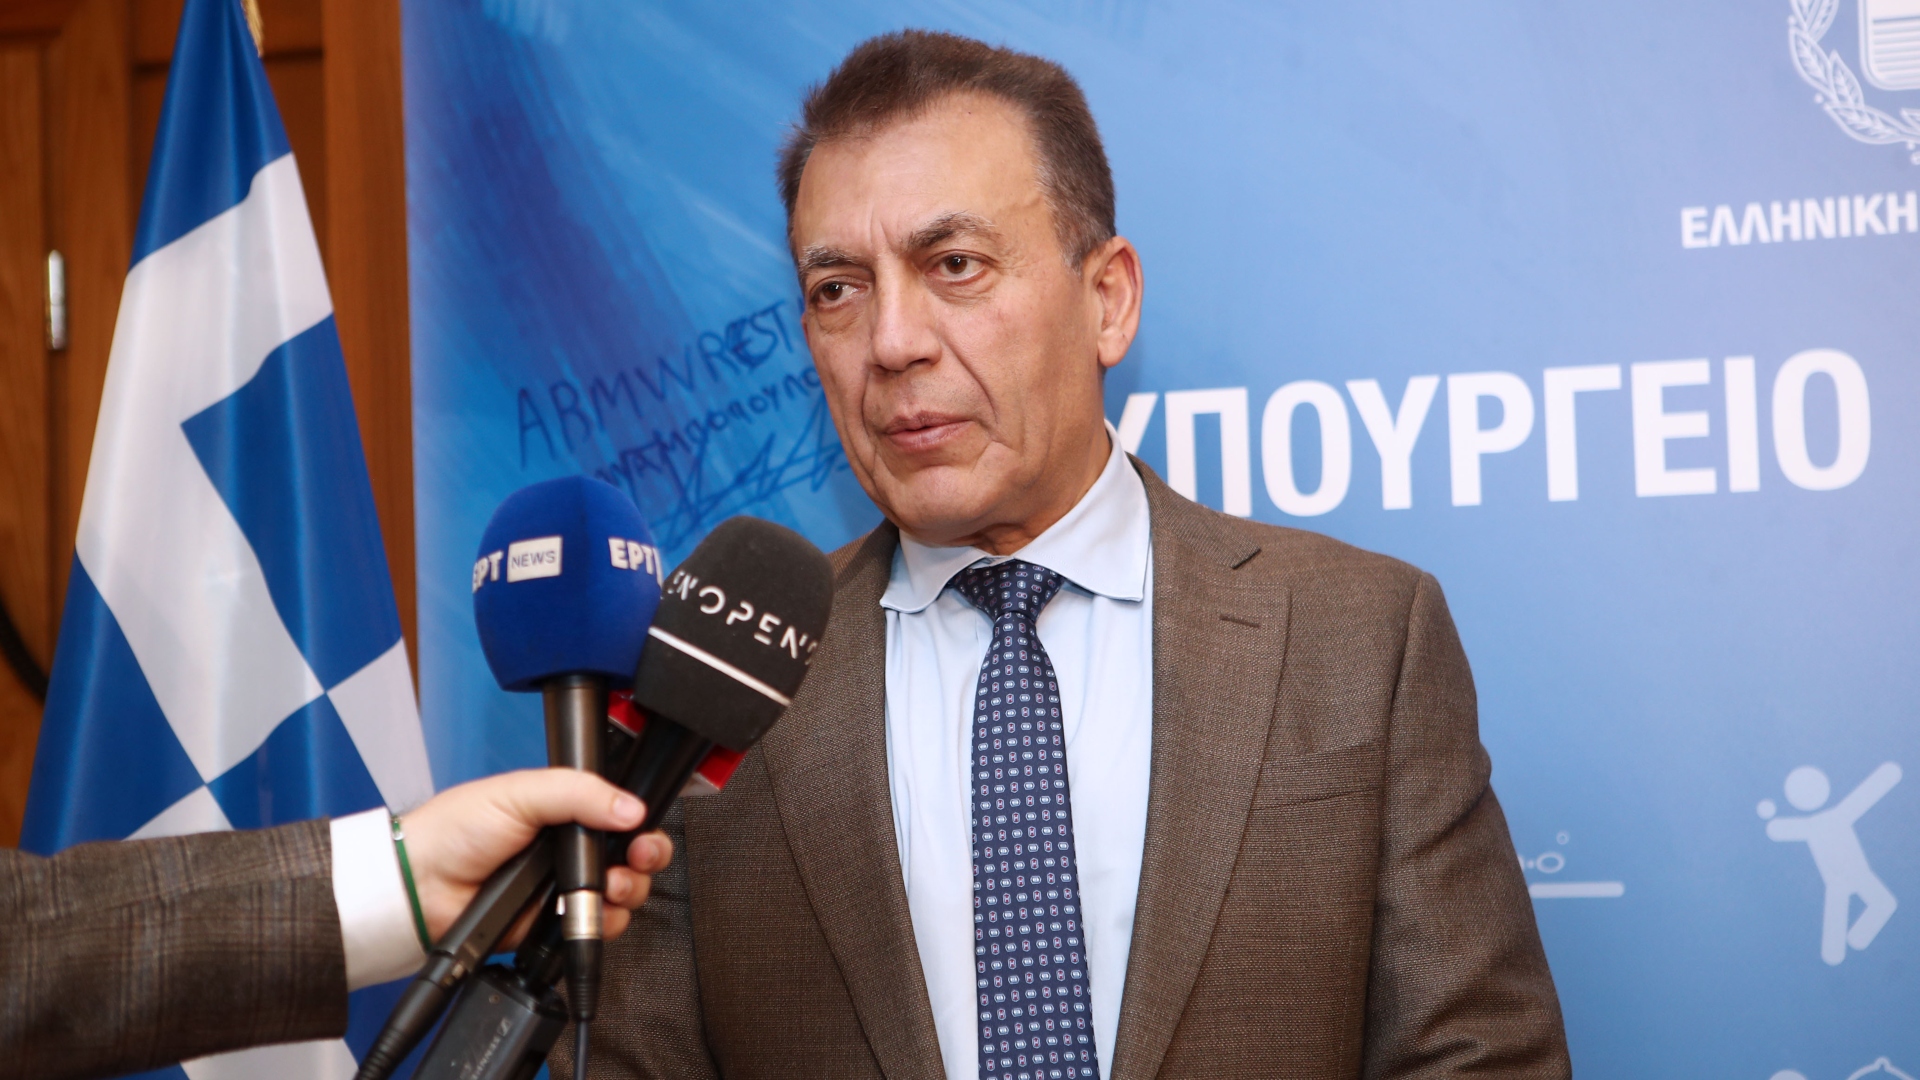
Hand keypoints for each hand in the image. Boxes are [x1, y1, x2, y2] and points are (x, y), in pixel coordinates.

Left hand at [398, 768, 673, 943]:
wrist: (422, 886)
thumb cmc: (457, 830)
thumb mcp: (522, 792)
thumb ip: (580, 792)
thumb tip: (632, 806)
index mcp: (565, 812)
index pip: (621, 816)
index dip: (640, 824)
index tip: (643, 831)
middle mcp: (570, 851)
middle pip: (631, 856)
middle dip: (645, 857)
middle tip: (638, 857)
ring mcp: (565, 890)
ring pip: (623, 893)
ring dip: (628, 889)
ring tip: (610, 886)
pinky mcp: (555, 926)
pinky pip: (600, 927)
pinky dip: (604, 922)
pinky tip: (589, 911)